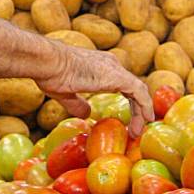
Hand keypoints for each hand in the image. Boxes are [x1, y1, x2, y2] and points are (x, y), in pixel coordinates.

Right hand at [34, 43, 153, 137]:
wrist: (48, 62)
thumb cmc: (51, 74)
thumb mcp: (66, 94)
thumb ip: (78, 104)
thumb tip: (87, 114)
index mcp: (100, 67)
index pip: (123, 85)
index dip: (129, 103)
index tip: (128, 122)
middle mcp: (110, 64)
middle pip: (132, 89)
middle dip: (136, 110)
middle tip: (135, 130)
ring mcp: (115, 69)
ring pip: (138, 91)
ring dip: (141, 112)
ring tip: (138, 131)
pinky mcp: (117, 76)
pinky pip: (138, 91)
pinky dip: (145, 105)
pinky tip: (145, 119)